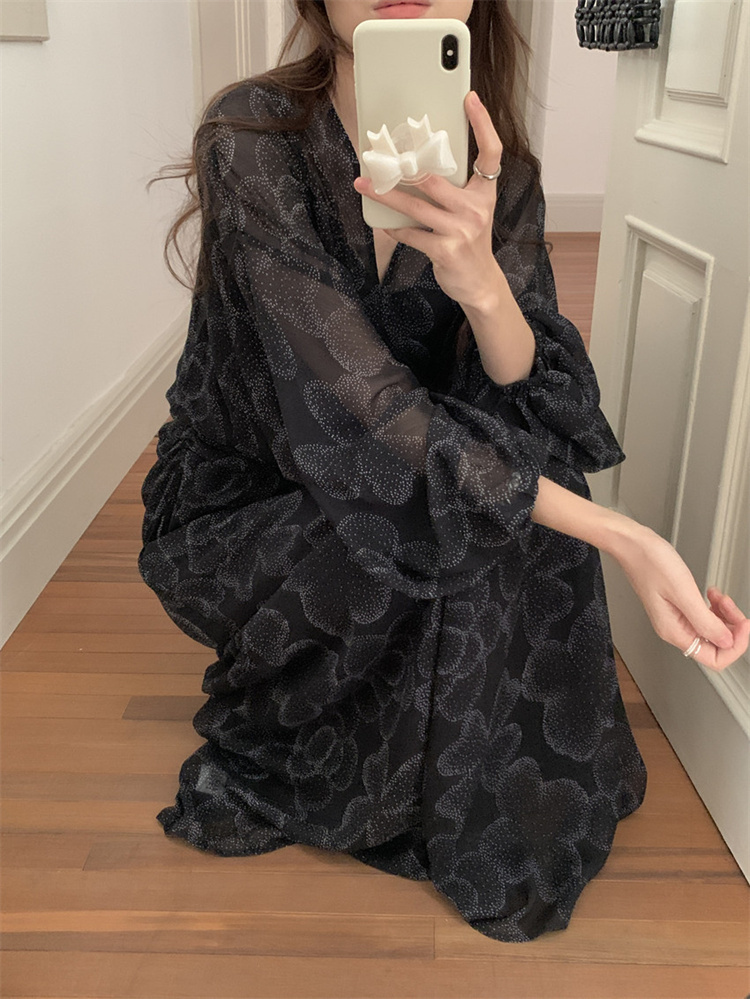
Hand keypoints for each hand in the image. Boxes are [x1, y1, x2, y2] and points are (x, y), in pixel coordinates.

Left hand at [353, 91, 503, 308]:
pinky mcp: (445, 250)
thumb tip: (416, 171)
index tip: (470, 99)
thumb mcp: (472, 213)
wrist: (480, 283)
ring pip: (415, 206)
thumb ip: (454, 192)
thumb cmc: (471, 244)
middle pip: (434, 179)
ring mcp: (461, 230)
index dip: (483, 123)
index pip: (490, 152)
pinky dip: (396, 229)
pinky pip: (411, 234)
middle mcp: (475, 209)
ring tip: (365, 185)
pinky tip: (387, 225)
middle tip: (379, 158)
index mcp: (484, 194)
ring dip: (386, 196)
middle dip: (402, 169)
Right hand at [612, 525, 749, 671]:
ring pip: (712, 629)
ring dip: (724, 615)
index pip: (713, 658)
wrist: (632, 546)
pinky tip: (711, 594)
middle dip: (731, 627)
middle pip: (715, 644)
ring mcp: (676, 618)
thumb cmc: (650, 563)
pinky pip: (704, 616)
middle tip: (732, 607)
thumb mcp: (683, 592)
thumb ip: (706, 622)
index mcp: (674, 631)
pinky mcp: (678, 606)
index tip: (742, 625)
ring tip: (720, 597)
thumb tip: (726, 641)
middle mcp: (674, 629)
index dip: (734, 644)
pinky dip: (714, 607)